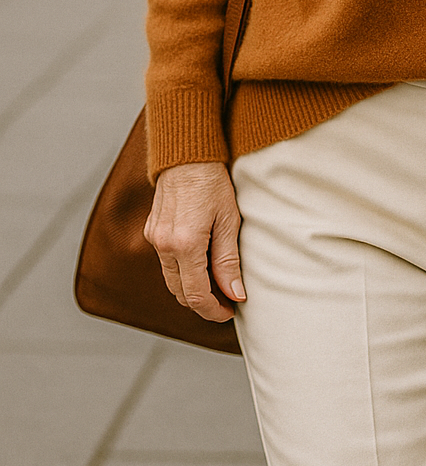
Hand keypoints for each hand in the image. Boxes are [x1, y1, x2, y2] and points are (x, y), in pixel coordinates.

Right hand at [144, 161, 244, 322]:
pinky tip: (201, 262)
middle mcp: (163, 245)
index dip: (214, 310)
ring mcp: (154, 238)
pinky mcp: (152, 231)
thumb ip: (229, 260)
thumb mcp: (229, 220)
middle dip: (203, 303)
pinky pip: (165, 262)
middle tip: (227, 300)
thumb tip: (235, 294)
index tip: (230, 312)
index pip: (197, 295)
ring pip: (171, 280)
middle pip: (181, 293)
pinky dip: (182, 271)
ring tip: (217, 283)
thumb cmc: (213, 181)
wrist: (186, 154)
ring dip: (191, 288)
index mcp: (185, 245)